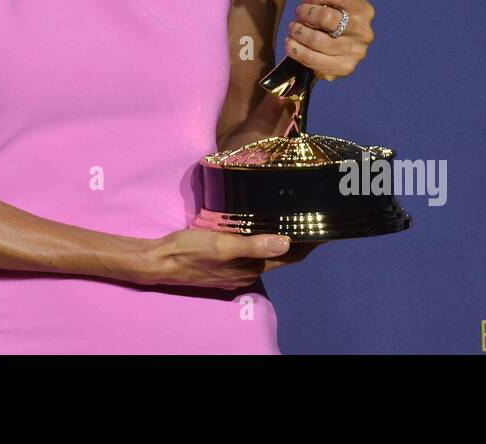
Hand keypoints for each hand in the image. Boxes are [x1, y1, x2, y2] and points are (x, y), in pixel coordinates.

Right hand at [136, 229, 323, 289]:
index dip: (309, 244)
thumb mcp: (221, 244)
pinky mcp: (223, 264)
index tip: (325, 227)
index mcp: (252, 266)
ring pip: (265, 253)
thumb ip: (253, 244)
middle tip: (309, 215)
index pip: (290, 256)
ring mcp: (235, 270)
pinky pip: (250, 251)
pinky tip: (257, 227)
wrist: (159, 262)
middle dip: (297, 239)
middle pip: (280, 255)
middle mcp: (248, 271)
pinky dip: (261, 240)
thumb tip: (287, 242)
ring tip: (289, 218)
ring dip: (279, 239)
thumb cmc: (190, 250)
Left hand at [284, 0, 374, 81]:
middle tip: (299, 13)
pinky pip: (312, 59)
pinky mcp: (344, 68)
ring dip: (298, 31)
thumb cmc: (329, 13)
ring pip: (317, 40)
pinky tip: (290, 43)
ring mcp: (356, 52)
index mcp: (364, 10)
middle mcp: (364, 32)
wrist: (333, 46)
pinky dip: (296, 50)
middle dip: (305, 13)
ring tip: (293, 28)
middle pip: (327, 18)